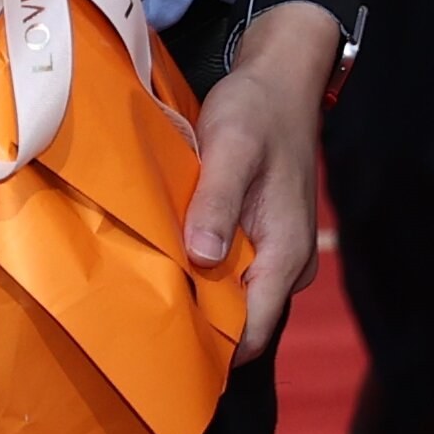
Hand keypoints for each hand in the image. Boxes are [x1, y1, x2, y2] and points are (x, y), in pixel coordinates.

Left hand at [184, 18, 333, 358]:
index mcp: (287, 249)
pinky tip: (176, 263)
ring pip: (240, 302)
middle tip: (142, 320)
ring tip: (154, 291)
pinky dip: (209, 278)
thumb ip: (218, 202)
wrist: (283, 82)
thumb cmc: (256, 111)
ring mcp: (283, 255)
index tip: (159, 351)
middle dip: (200, 327)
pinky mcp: (271, 243)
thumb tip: (202, 259)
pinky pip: (239, 279)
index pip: (253, 329)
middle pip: (245, 323)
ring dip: (202, 300)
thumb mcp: (231, 147)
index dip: (212, 348)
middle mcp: (291, 263)